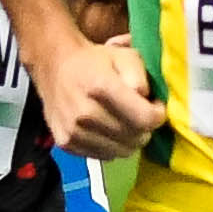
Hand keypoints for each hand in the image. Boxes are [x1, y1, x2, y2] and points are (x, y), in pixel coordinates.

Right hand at [37, 29, 164, 158]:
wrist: (54, 66)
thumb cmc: (95, 61)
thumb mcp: (125, 55)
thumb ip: (140, 77)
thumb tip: (147, 101)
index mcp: (101, 87)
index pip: (145, 119)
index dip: (158, 114)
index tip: (154, 105)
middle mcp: (85, 114)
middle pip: (136, 138)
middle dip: (144, 128)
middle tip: (138, 113)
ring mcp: (73, 131)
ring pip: (122, 151)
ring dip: (128, 139)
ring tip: (122, 122)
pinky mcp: (65, 143)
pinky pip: (103, 156)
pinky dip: (110, 146)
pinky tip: (105, 129)